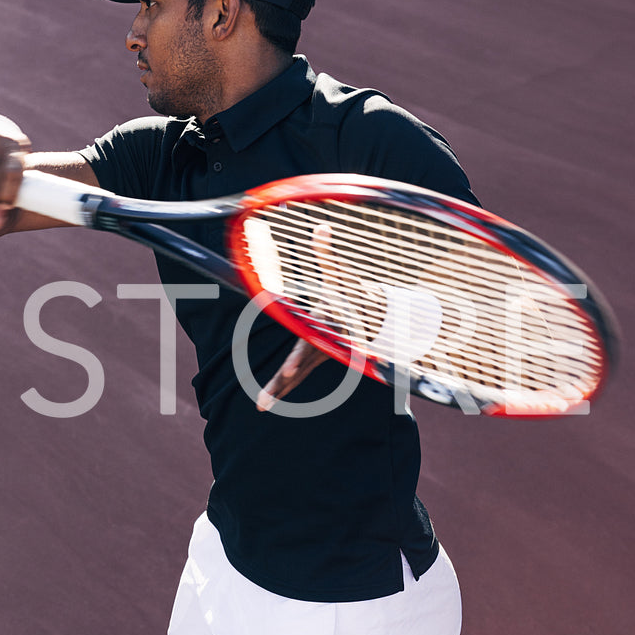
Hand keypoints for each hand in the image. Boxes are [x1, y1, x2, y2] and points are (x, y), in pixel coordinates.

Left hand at [255, 225, 349, 408]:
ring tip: (260, 405)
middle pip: (299, 368)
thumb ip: (328, 254)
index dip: (298, 359)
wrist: (375, 314)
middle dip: (282, 384)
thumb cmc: (353, 292)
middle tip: (262, 401)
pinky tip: (269, 399)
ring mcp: (322, 354)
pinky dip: (284, 386)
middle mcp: (324, 345)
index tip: (288, 371)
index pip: (309, 346)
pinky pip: (299, 374)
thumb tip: (321, 228)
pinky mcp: (319, 357)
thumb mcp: (341, 274)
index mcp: (326, 329)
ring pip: (298, 375)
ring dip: (279, 391)